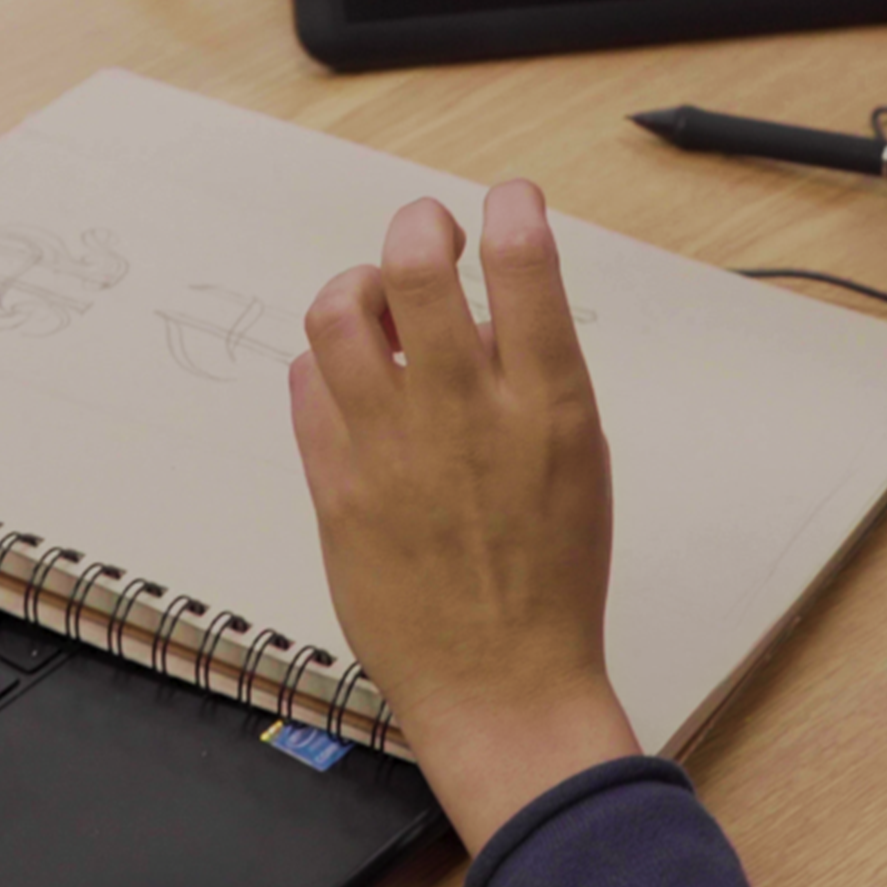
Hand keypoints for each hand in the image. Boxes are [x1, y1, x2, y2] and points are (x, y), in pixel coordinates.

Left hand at [288, 182, 641, 847]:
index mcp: (546, 408)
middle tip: (427, 231)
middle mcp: (465, 416)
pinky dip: (327, 363)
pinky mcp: (336, 488)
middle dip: (418, 225)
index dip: (512, 210)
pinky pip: (307, 386)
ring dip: (357, 287)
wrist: (502, 686)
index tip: (507, 199)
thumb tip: (490, 303)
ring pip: (339, 316)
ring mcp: (390, 451)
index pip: (526, 268)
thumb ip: (534, 375)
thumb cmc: (550, 579)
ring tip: (376, 305)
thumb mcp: (578, 461)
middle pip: (416, 269)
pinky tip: (351, 379)